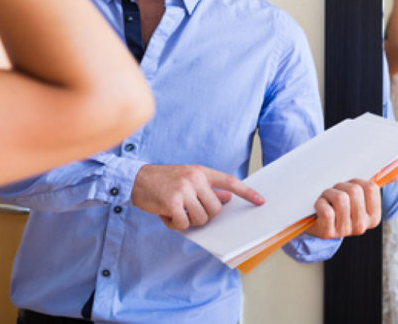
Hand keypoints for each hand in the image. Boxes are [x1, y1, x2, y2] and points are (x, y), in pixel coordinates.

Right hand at [131, 164, 264, 229]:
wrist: (136, 179)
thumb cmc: (164, 181)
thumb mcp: (187, 179)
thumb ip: (207, 188)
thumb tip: (228, 198)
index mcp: (201, 172)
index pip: (229, 181)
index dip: (246, 192)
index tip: (261, 201)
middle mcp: (194, 178)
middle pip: (215, 209)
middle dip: (204, 215)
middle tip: (187, 210)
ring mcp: (184, 190)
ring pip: (201, 219)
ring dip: (188, 220)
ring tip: (174, 210)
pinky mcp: (172, 202)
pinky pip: (184, 224)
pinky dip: (175, 224)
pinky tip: (165, 214)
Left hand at [305, 178, 380, 238]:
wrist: (316, 220)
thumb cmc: (339, 202)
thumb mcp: (359, 191)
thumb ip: (384, 178)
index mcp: (373, 216)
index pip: (371, 187)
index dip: (355, 181)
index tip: (348, 187)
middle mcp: (362, 226)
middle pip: (354, 191)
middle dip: (340, 186)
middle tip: (334, 193)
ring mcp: (345, 231)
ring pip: (340, 199)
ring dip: (328, 193)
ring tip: (326, 199)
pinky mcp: (328, 233)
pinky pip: (327, 211)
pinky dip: (320, 203)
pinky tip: (319, 206)